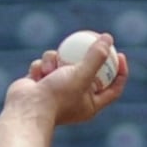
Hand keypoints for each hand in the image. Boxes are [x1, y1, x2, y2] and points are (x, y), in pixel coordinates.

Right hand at [0, 33, 128, 146]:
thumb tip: (108, 38)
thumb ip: (96, 57)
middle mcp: (76, 98)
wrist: (26, 108)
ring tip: (51, 68)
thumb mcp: (81, 75)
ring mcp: (57, 90)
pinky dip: (41, 66)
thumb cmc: (57, 96)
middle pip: (87, 71)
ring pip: (62, 62)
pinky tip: (36, 74)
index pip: (113, 88)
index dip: (119, 71)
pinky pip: (45, 65)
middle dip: (84, 56)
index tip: (119, 54)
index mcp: (91, 104)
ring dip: (55, 60)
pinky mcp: (41, 83)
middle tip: (91, 39)